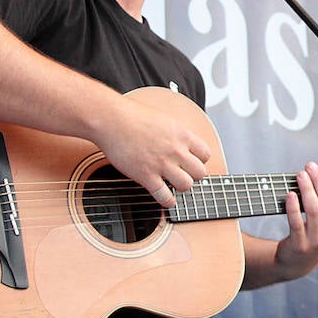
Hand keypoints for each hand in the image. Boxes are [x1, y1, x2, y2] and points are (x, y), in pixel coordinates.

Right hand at [95, 98, 211, 208]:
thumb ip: (176, 134)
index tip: (192, 162)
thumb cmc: (133, 116)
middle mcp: (176, 150)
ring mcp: (162, 164)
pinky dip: (167, 201)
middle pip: (200, 173)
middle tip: (184, 175)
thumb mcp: (164, 120)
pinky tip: (165, 199)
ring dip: (181, 187)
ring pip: (186, 186)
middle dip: (193, 176)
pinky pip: (165, 196)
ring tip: (173, 185)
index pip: (205, 154)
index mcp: (182, 135)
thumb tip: (181, 143)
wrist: (112, 120)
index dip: (200, 160)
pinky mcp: (146, 176)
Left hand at [271, 163, 317, 276]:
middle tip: (309, 167)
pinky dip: (293, 207)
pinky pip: (296, 222)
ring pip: (313, 210)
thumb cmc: (315, 234)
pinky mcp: (299, 245)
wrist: (298, 263)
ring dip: (306, 188)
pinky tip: (290, 194)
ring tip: (300, 175)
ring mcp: (317, 242)